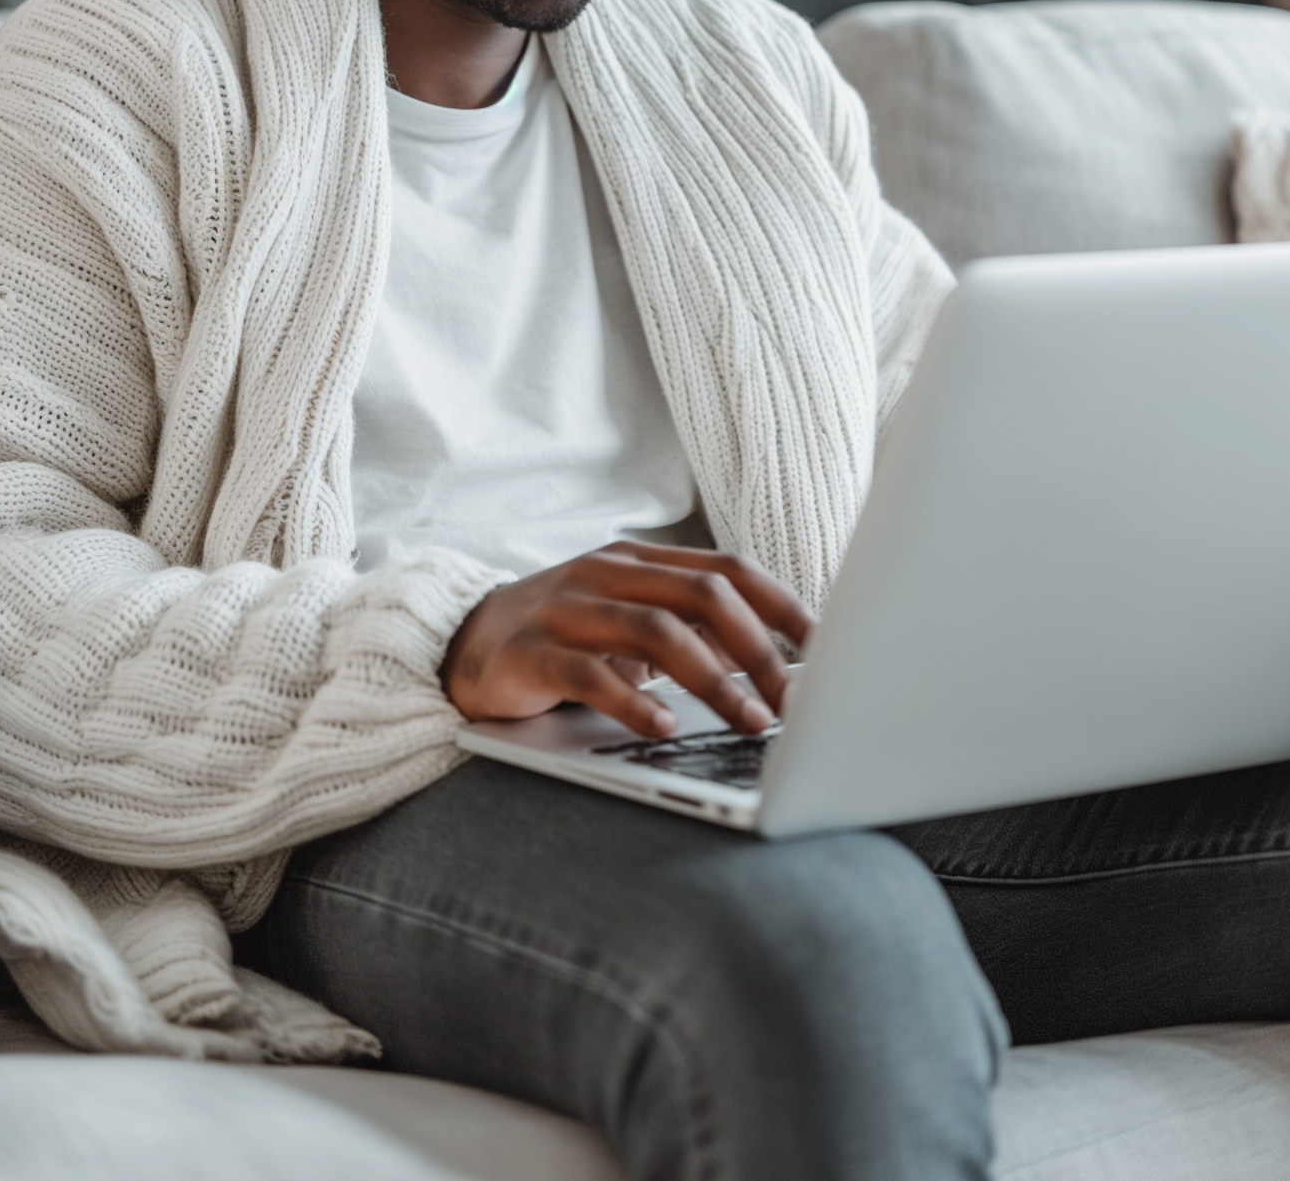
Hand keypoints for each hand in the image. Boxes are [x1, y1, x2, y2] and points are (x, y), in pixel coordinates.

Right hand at [441, 542, 812, 740]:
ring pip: (657, 632)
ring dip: (714, 680)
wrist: (465, 643)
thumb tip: (771, 663)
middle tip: (790, 701)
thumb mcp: (630, 619)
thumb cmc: (565, 636)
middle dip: (757, 649)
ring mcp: (568, 608)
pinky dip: (635, 702)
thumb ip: (689, 628)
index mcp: (641, 561)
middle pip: (701, 594)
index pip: (728, 569)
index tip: (825, 649)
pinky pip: (591, 673)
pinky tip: (664, 729)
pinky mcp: (533, 652)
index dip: (782, 606)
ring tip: (749, 721)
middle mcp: (608, 574)